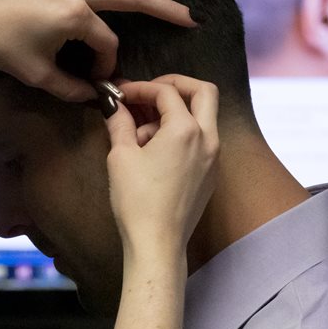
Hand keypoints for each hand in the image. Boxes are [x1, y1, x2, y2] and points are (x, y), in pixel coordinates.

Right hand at [104, 75, 219, 256]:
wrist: (157, 243)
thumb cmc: (137, 201)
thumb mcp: (120, 156)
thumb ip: (119, 122)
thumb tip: (114, 105)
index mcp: (186, 130)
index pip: (166, 92)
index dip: (141, 87)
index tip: (121, 94)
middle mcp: (208, 139)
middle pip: (203, 92)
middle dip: (175, 85)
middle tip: (149, 92)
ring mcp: (213, 157)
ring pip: (203, 117)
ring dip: (176, 112)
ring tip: (141, 132)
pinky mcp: (210, 174)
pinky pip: (201, 139)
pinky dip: (182, 133)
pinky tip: (153, 150)